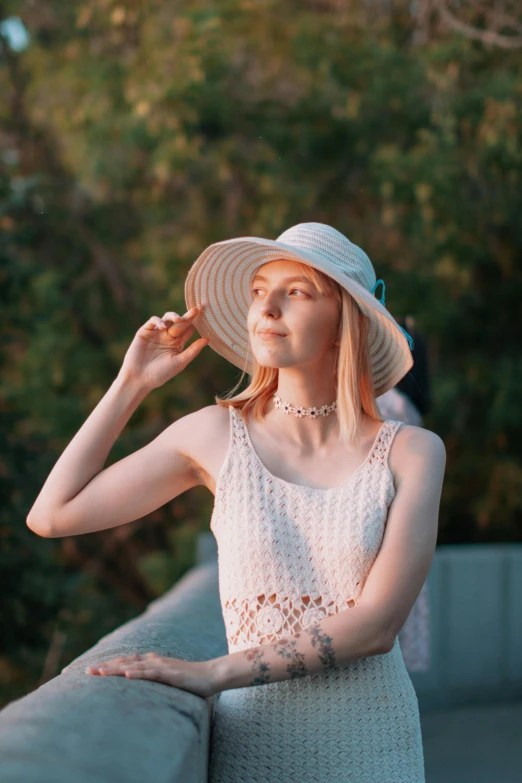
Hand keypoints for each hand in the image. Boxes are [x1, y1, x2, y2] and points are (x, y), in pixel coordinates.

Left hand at [86, 652, 219, 698]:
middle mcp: (154, 661)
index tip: (92, 671)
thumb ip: (155, 679)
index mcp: (153, 662)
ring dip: (115, 669)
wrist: (211, 675)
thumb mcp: (168, 680)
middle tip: (86, 672)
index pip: (126, 661)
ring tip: (99, 673)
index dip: (109, 665)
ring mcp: (162, 666)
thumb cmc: (191, 680)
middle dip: (105, 667)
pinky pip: (151, 673)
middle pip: (125, 662)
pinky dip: (137, 673)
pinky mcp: (170, 674)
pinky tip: (126, 675)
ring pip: (134, 666)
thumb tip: (141, 684)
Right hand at [119, 305, 208, 390]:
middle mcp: (167, 337)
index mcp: (177, 344)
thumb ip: (193, 350)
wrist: (139, 379)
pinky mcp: (144, 332)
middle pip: (180, 323)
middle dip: (188, 316)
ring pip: (167, 318)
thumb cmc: (161, 374)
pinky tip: (163, 327)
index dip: (196, 323)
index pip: (188, 330)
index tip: (206, 317)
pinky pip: (153, 321)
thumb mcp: (180, 362)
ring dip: (174, 316)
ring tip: (179, 320)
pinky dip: (159, 321)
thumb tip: (208, 339)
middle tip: (197, 309)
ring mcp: (156, 333)